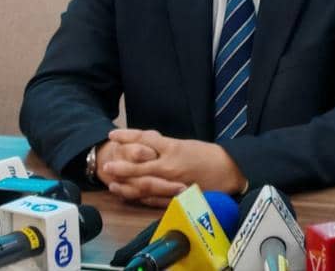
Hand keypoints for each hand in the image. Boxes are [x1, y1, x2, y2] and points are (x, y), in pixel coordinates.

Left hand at [99, 128, 246, 207]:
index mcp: (172, 147)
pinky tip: (131, 196)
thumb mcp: (184, 144)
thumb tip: (145, 145)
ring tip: (112, 184)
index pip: (144, 139)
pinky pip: (155, 199)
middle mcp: (169, 165)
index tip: (112, 135)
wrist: (228, 170)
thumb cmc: (207, 155)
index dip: (127, 137)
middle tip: (106, 165)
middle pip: (139, 165)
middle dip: (121, 166)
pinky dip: (142, 198)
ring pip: (144, 185)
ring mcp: (172, 182)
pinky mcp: (177, 197)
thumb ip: (164, 146)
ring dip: (127, 185)